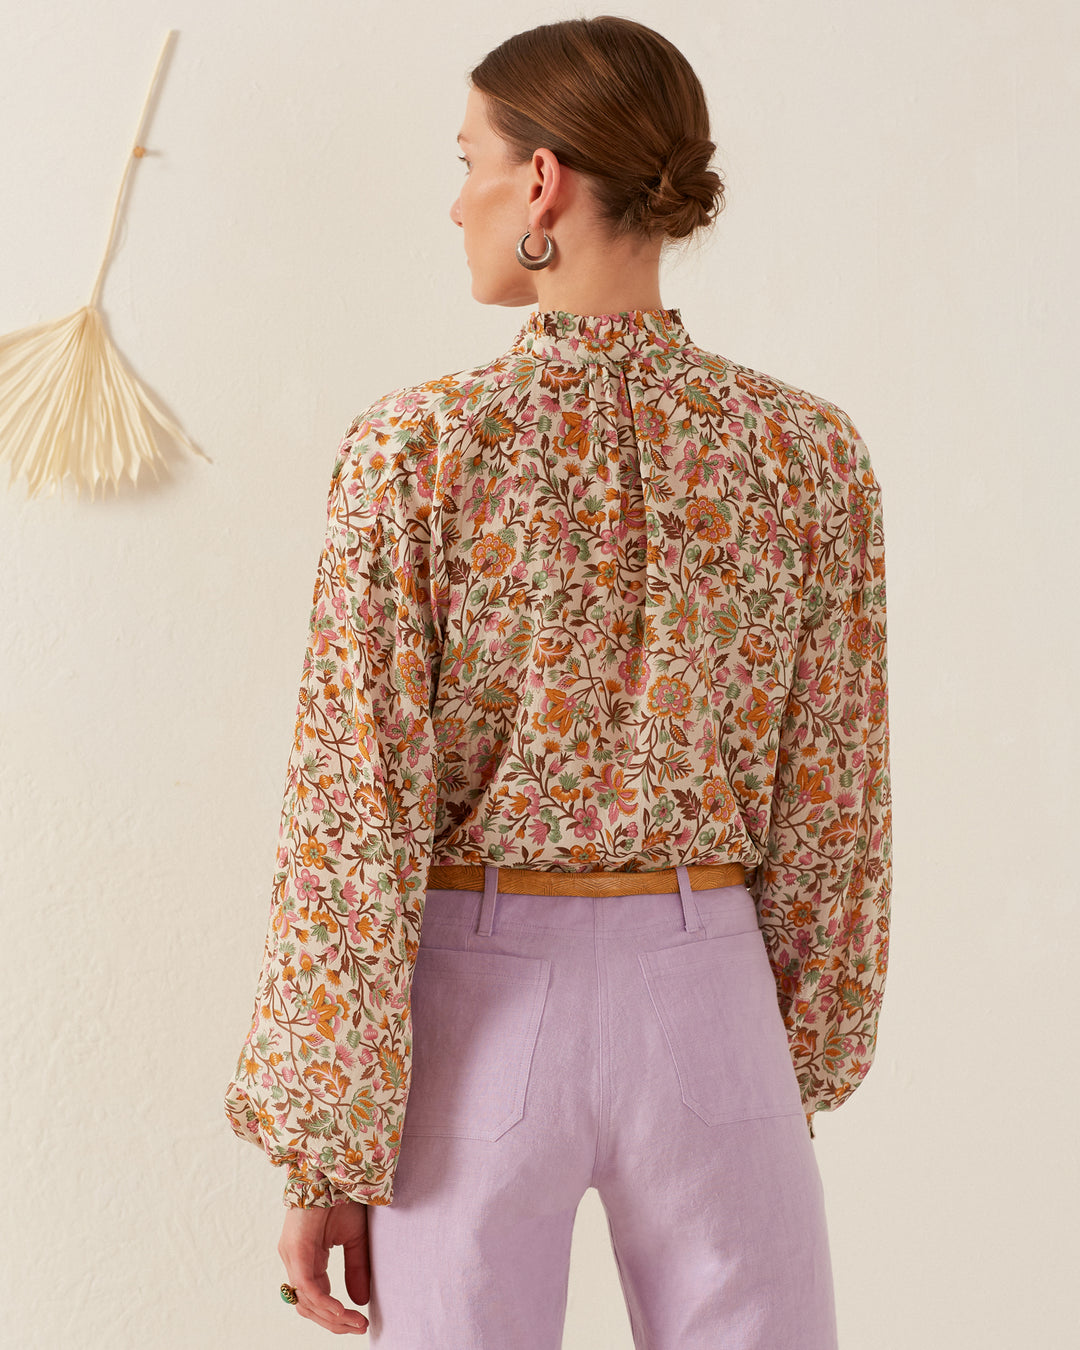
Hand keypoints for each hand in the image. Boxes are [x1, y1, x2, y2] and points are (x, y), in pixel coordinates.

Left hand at [277, 1199, 370, 1334]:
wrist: (336, 1169)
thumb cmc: (342, 1197)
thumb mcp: (355, 1238)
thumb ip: (356, 1268)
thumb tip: (360, 1301)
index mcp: (308, 1258)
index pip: (317, 1299)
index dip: (337, 1316)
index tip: (360, 1323)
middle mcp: (295, 1260)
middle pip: (308, 1306)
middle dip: (334, 1323)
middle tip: (359, 1328)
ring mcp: (293, 1255)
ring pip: (306, 1301)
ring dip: (331, 1317)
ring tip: (355, 1322)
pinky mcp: (296, 1249)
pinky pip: (307, 1286)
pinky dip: (323, 1302)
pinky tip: (341, 1311)